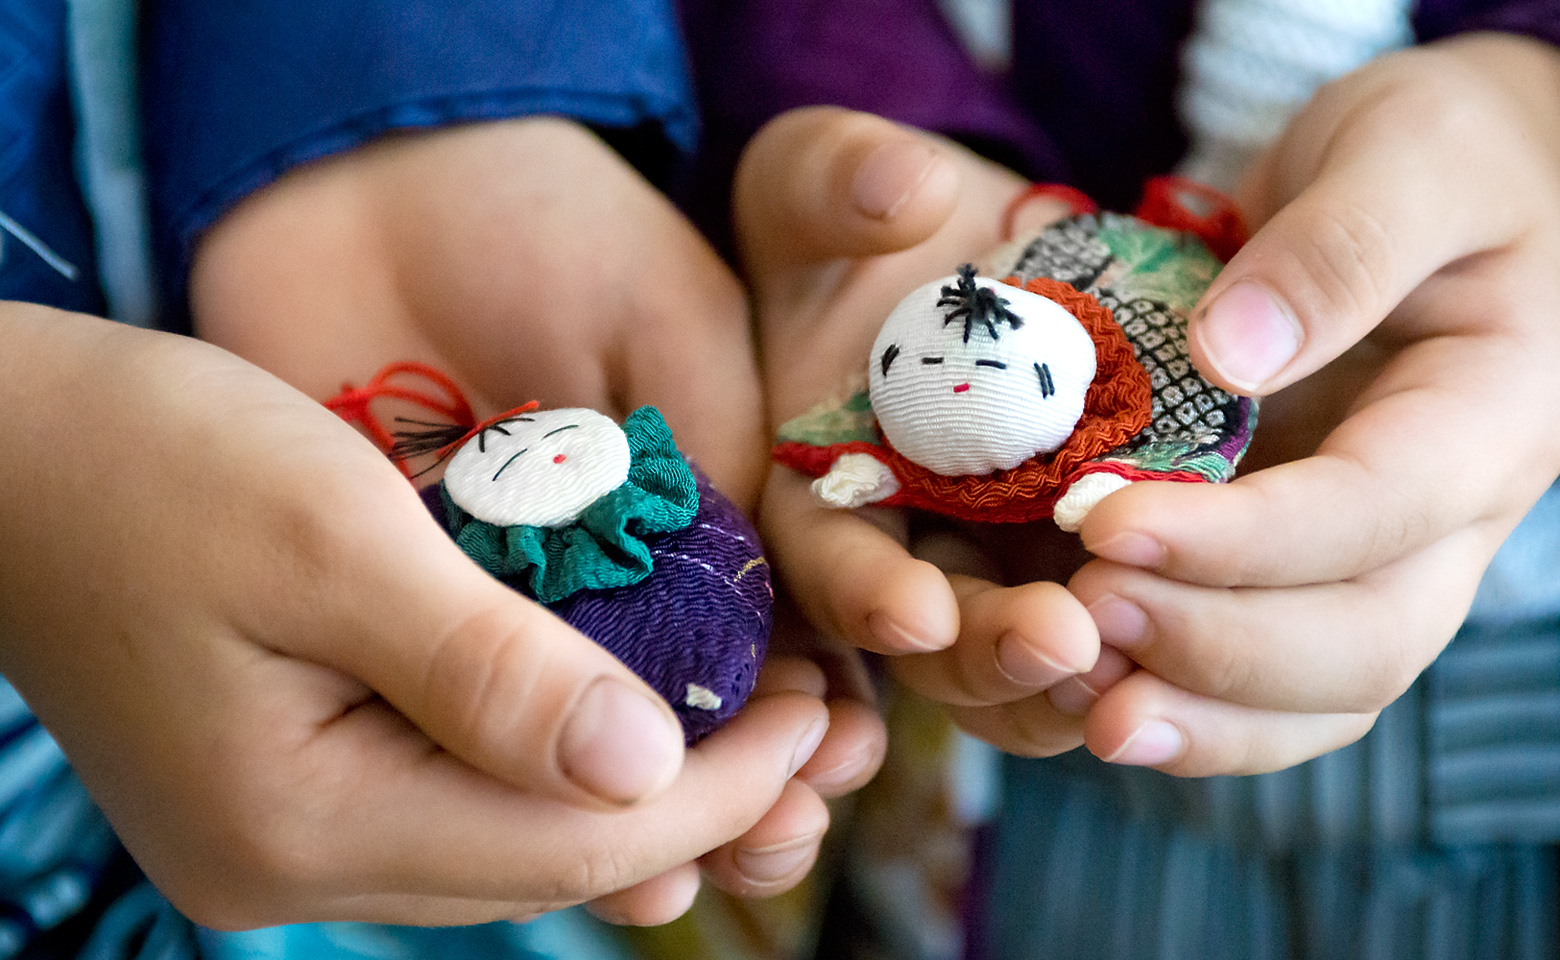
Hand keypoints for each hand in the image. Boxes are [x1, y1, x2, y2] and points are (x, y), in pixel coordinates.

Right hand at [186, 117, 883, 913]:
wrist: (7, 453)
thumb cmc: (154, 459)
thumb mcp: (334, 536)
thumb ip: (489, 666)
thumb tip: (643, 771)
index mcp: (301, 823)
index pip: (572, 840)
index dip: (720, 784)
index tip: (820, 707)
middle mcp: (294, 867)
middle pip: (553, 856)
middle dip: (703, 791)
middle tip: (821, 715)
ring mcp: (286, 840)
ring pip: (513, 837)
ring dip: (640, 776)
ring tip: (755, 709)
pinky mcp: (288, 793)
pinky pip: (459, 797)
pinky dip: (555, 753)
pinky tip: (628, 697)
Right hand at [737, 107, 1109, 757]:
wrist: (962, 244)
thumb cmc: (861, 217)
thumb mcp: (826, 179)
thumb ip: (839, 183)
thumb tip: (906, 192)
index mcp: (821, 483)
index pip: (828, 558)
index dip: (865, 594)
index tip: (918, 610)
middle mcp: (905, 545)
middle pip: (935, 643)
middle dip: (991, 654)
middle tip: (1068, 641)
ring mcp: (997, 560)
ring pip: (1024, 663)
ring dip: (1075, 680)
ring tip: (1141, 659)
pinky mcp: (1085, 551)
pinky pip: (1112, 631)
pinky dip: (1146, 648)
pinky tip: (1199, 636)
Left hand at [1068, 34, 1559, 774]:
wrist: (1463, 183)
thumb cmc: (1447, 148)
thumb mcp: (1406, 151)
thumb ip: (1338, 246)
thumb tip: (1230, 354)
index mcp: (1489, 413)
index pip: (1373, 511)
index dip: (1241, 541)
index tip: (1103, 522)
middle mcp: (1449, 514)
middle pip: (1360, 642)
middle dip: (1212, 649)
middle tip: (1077, 624)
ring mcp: (1385, 551)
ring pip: (1321, 690)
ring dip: (1200, 714)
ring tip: (1073, 700)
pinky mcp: (1315, 559)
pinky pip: (1274, 673)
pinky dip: (1190, 698)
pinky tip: (1093, 696)